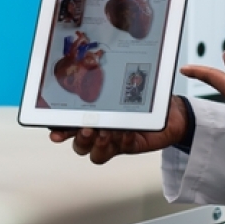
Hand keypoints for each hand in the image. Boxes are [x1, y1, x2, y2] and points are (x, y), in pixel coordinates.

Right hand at [50, 95, 191, 164]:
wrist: (169, 110)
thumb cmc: (141, 96)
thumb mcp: (121, 87)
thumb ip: (107, 86)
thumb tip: (92, 70)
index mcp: (91, 117)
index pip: (68, 127)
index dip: (59, 131)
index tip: (55, 132)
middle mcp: (98, 131)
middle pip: (79, 145)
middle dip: (80, 139)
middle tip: (87, 129)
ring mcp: (113, 140)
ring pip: (95, 153)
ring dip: (99, 144)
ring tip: (107, 132)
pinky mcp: (129, 146)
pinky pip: (121, 149)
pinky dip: (123, 141)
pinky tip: (127, 132)